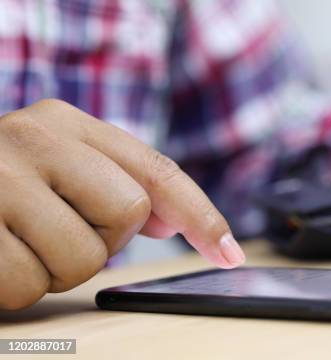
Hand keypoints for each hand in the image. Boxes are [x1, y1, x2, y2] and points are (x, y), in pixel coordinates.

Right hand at [0, 99, 244, 308]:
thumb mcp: (56, 167)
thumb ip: (116, 183)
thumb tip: (175, 221)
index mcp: (67, 122)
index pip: (156, 170)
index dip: (201, 214)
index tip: (231, 253)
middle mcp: (34, 137)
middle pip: (127, 214)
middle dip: (101, 240)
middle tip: (56, 227)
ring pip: (82, 260)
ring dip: (56, 268)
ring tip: (19, 241)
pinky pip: (29, 284)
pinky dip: (17, 285)